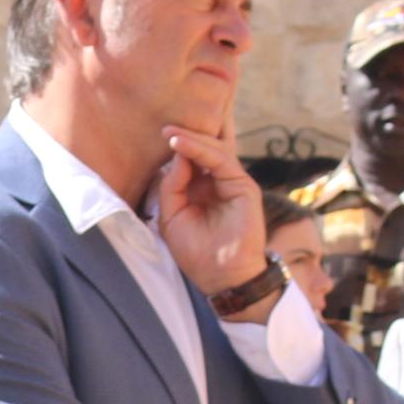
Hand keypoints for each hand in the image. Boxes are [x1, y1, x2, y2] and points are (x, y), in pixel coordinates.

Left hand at [151, 124, 267, 295]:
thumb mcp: (171, 216)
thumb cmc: (195, 251)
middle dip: (186, 135)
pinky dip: (200, 150)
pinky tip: (181, 145)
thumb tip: (175, 154)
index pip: (193, 158)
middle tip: (165, 127)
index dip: (178, 146)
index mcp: (202, 188)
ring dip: (191, 139)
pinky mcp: (243, 186)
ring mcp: (233, 182)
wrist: (220, 276)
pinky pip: (221, 160)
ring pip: (214, 150)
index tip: (159, 135)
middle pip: (206, 148)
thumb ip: (171, 186)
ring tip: (170, 134)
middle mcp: (218, 182)